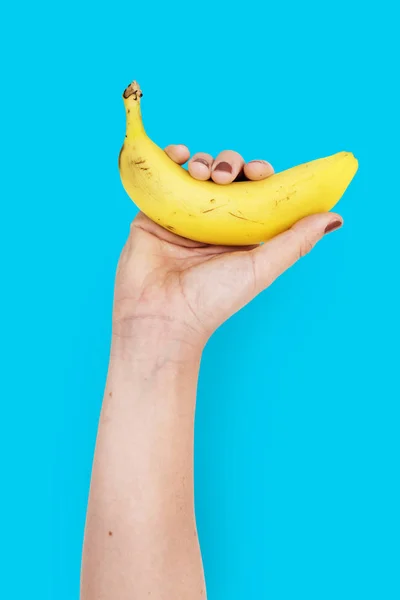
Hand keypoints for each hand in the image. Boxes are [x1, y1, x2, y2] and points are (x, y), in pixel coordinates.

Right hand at [113, 146, 342, 353]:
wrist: (162, 316)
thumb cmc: (212, 299)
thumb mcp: (261, 267)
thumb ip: (296, 240)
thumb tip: (335, 217)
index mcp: (239, 233)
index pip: (253, 191)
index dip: (258, 174)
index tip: (260, 171)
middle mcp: (212, 222)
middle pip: (225, 176)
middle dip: (229, 164)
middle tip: (225, 175)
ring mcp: (181, 215)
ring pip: (196, 172)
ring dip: (203, 162)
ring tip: (202, 173)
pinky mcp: (154, 212)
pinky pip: (163, 177)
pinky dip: (170, 159)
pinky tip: (178, 154)